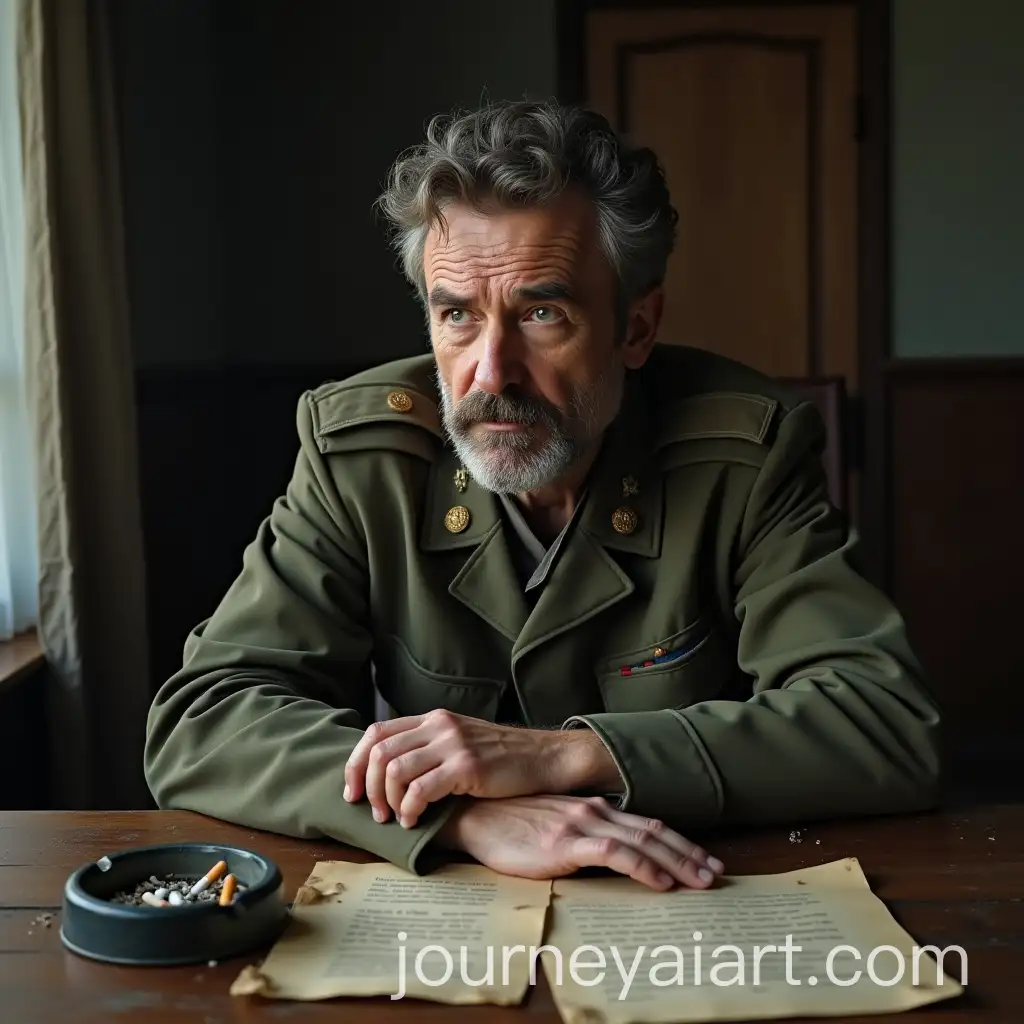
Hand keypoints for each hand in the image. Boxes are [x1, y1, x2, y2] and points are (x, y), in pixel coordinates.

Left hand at [343, 710, 621, 826]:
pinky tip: (414, 821)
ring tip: (394, 820)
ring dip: (386, 800)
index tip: (352, 792)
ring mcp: (453, 743)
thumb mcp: (461, 742)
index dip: (355, 763)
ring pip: (395, 769)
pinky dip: (409, 808)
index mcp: (433, 719)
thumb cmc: (503, 759)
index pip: (376, 732)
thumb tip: (388, 775)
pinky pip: (421, 788)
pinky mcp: (467, 765)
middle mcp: (439, 725)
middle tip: (374, 813)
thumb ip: (430, 749)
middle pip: (379, 751)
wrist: (545, 757)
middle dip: (367, 786)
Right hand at [435, 794, 724, 890]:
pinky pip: (615, 853)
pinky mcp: (565, 842)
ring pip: (642, 841)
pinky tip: (661, 881)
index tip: (703, 858)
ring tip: (702, 879)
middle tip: (717, 872)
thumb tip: (608, 853)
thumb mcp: (552, 825)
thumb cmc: (507, 823)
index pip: (645, 824)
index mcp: (591, 808)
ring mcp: (581, 824)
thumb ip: (580, 835)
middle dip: (689, 852)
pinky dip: (643, 866)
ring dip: (678, 861)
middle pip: (653, 831)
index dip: (678, 841)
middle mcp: (593, 811)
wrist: (473, 815)